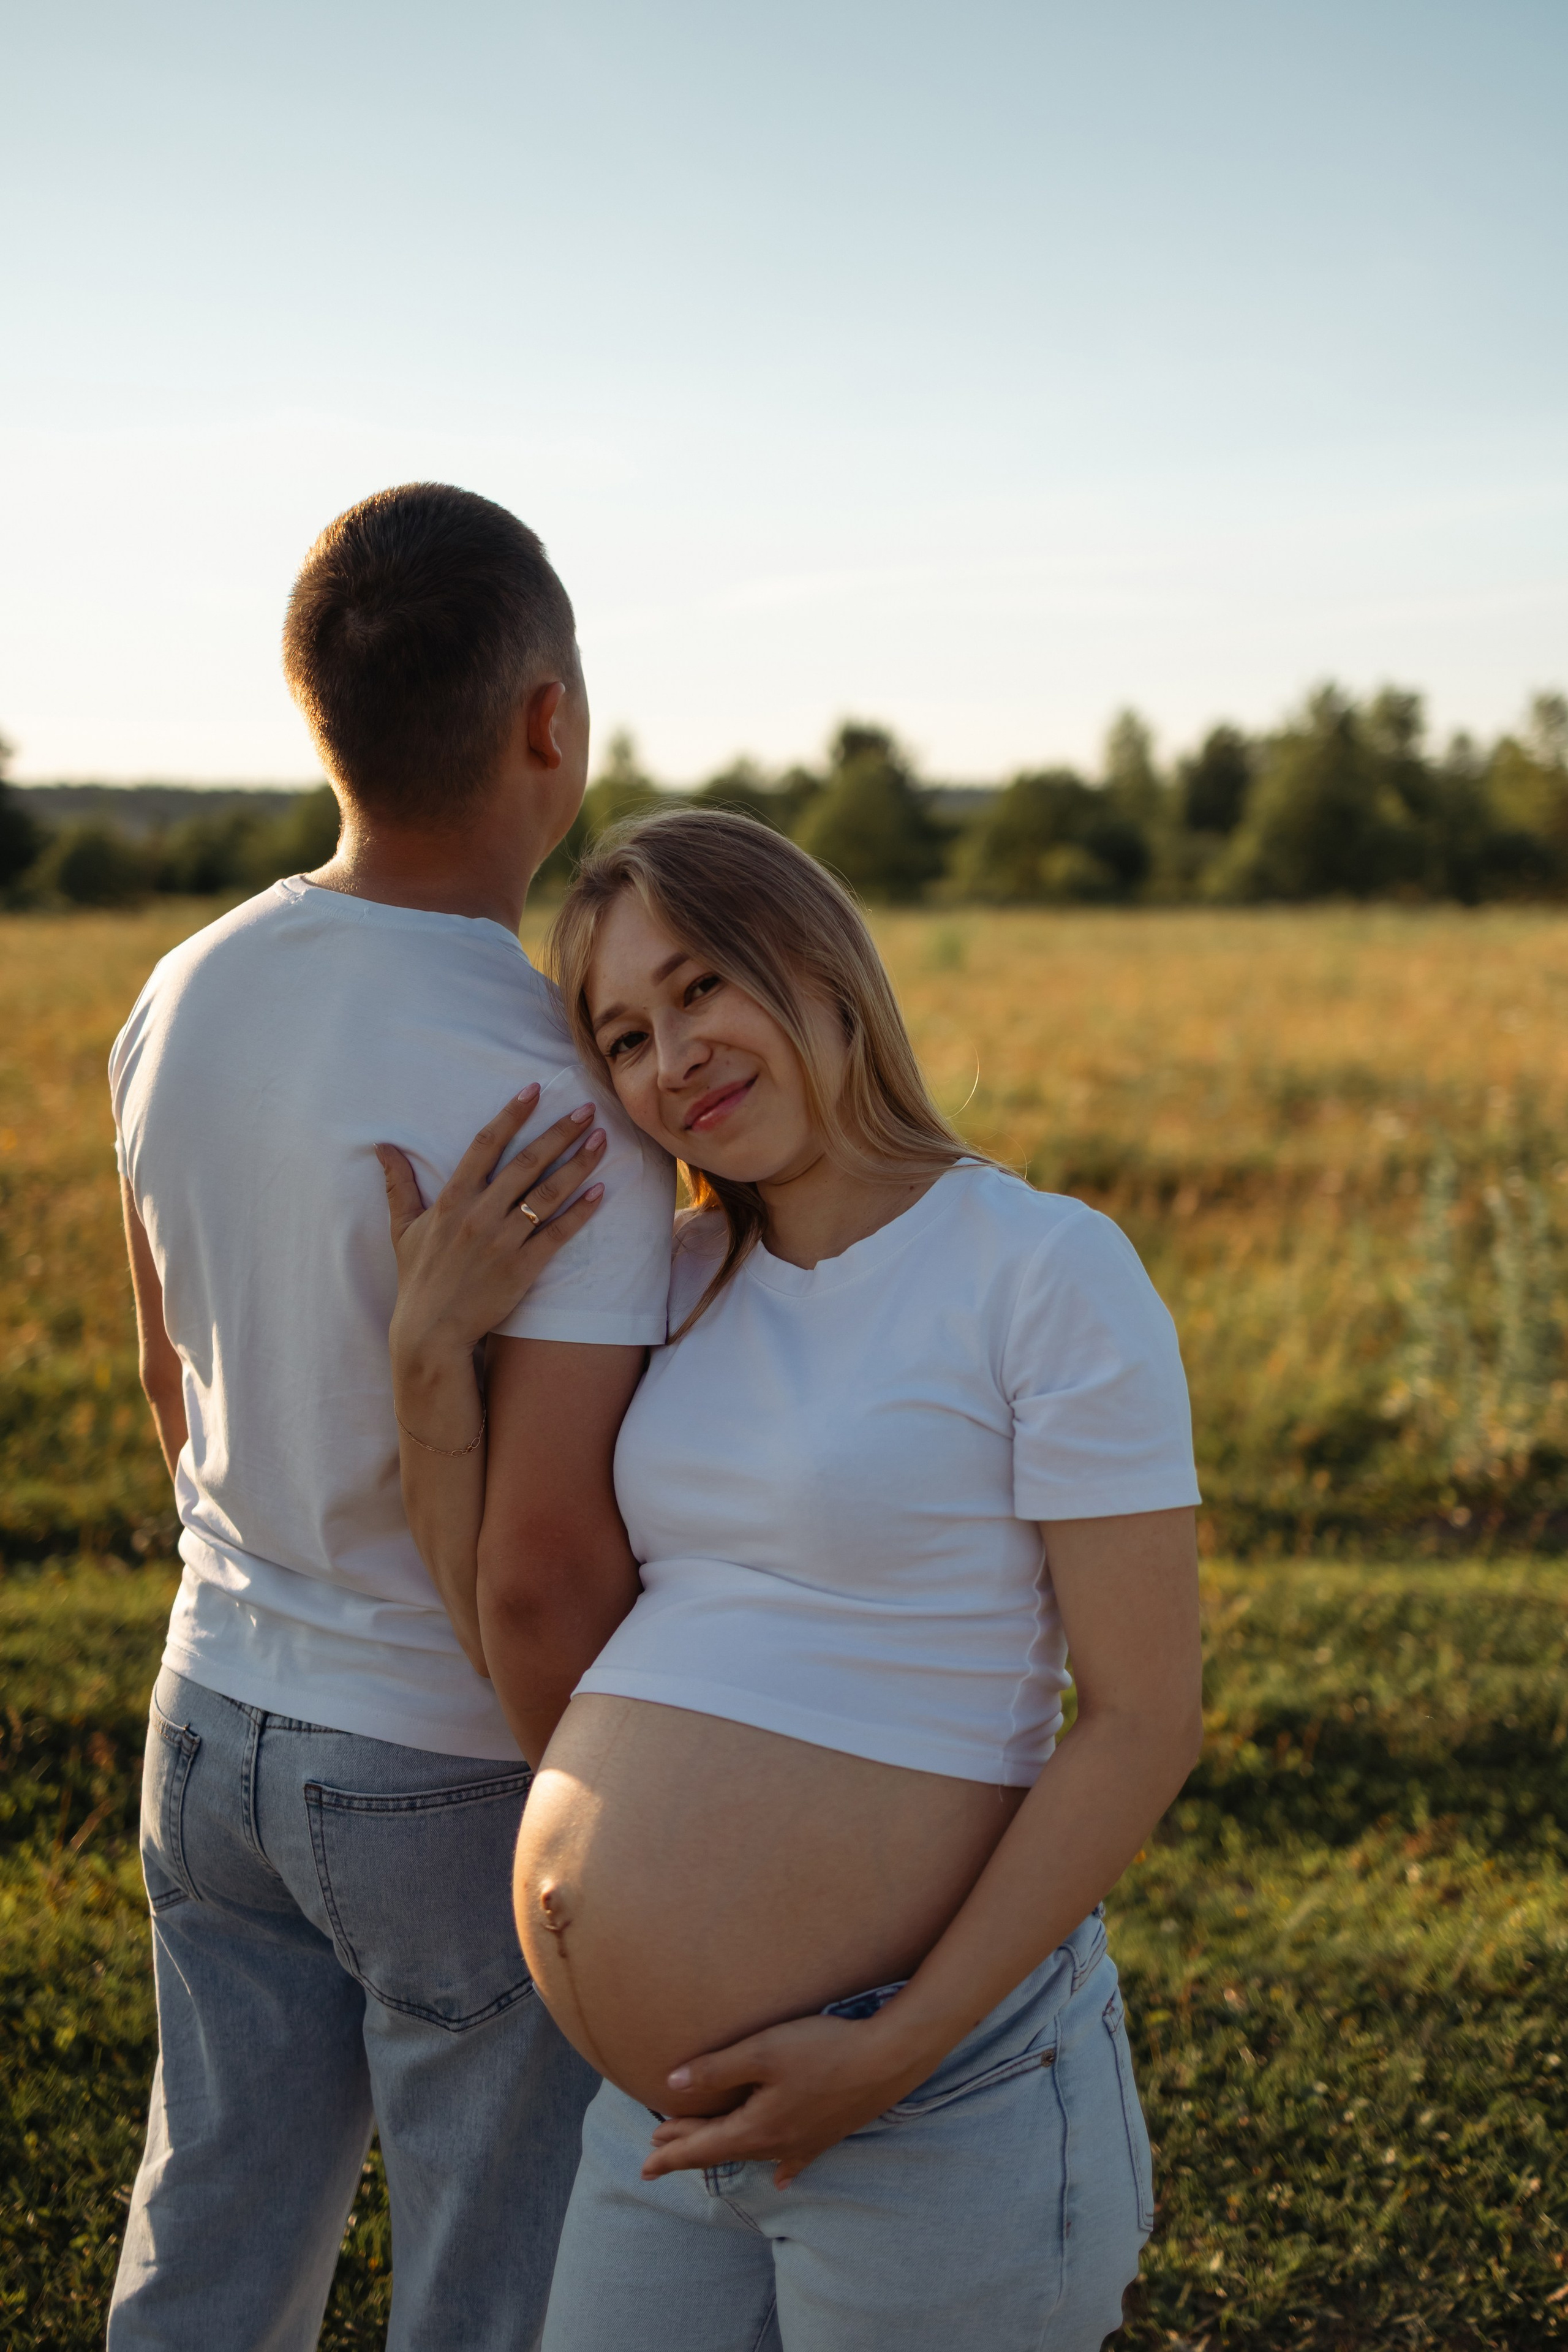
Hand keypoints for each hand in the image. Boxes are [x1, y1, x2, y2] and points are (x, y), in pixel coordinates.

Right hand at [379, 1088, 606, 1366]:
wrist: (430, 1331)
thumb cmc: (419, 1278)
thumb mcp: (403, 1228)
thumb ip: (398, 1184)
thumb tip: (382, 1147)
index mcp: (452, 1199)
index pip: (485, 1144)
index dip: (511, 1114)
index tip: (535, 1089)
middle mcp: (479, 1214)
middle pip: (527, 1163)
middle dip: (559, 1133)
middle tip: (587, 1108)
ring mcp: (502, 1241)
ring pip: (548, 1194)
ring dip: (578, 1164)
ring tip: (601, 1139)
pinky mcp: (522, 1268)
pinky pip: (557, 1234)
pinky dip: (581, 1212)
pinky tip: (601, 1191)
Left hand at [643, 2010, 938, 2188]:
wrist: (888, 2058)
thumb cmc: (822, 2047)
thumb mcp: (761, 2051)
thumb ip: (715, 2070)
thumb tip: (669, 2084)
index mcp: (758, 2127)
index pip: (704, 2147)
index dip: (672, 2154)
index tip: (644, 2166)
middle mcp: (779, 2144)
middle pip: (725, 2150)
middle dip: (689, 2151)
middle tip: (656, 2157)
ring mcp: (806, 2142)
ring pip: (754, 2152)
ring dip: (724, 2149)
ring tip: (705, 2151)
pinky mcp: (829, 2134)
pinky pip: (795, 2158)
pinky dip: (781, 2167)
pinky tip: (782, 2176)